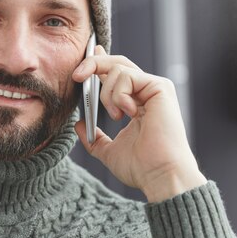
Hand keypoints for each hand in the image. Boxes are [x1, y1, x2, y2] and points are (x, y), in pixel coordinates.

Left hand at [72, 46, 206, 201]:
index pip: (117, 75)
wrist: (160, 175)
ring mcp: (155, 88)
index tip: (84, 62)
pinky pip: (127, 76)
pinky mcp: (160, 87)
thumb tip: (78, 125)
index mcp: (138, 103)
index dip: (99, 63)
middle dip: (93, 63)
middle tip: (76, 76)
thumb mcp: (109, 151)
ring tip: (117, 116)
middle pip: (117, 63)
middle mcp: (148, 92)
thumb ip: (94, 138)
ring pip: (118, 69)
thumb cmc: (142, 167)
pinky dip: (119, 94)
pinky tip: (128, 113)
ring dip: (107, 93)